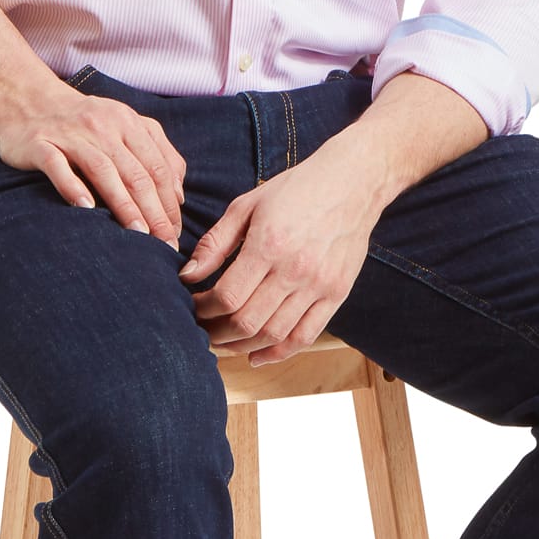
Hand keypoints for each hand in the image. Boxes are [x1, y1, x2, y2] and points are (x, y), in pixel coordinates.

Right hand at [0, 84, 184, 244]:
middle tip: (165, 243)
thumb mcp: (125, 127)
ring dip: (124, 205)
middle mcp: (102, 126)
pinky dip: (72, 187)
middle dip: (154, 212)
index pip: (157, 167)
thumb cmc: (83, 122)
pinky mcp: (40, 143)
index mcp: (127, 122)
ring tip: (139, 235)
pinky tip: (86, 208)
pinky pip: (57, 166)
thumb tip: (178, 195)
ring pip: (103, 171)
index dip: (169, 203)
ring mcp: (70, 134)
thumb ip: (157, 153)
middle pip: (135, 173)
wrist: (28, 101)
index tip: (175, 233)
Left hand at [178, 142, 383, 364]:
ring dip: (242, 346)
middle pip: (247, 321)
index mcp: (268, 244)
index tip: (193, 306)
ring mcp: (318, 285)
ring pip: (273, 334)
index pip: (227, 296)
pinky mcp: (337, 294)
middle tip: (202, 330)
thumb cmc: (295, 190)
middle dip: (216, 332)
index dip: (203, 309)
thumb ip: (214, 243)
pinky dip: (278, 352)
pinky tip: (257, 355)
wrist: (351, 183)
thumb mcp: (246, 206)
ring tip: (224, 341)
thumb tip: (187, 275)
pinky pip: (305, 336)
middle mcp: (295, 269)